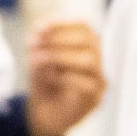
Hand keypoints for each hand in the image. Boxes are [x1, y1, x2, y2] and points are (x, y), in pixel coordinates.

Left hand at [25, 18, 106, 135]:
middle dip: (60, 38)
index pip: (84, 26)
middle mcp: (98, 60)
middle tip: (37, 44)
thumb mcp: (37, 56)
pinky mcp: (95, 99)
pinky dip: (65, 77)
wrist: (44, 113)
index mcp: (86, 46)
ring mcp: (99, 80)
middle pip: (90, 40)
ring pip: (90, 60)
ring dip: (61, 56)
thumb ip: (40, 41)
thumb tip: (39, 30)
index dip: (62, 23)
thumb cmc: (45, 81)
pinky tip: (51, 77)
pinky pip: (87, 84)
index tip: (39, 27)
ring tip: (39, 59)